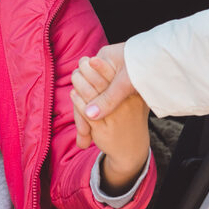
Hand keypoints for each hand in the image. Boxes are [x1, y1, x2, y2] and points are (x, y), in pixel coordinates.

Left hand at [72, 55, 150, 184]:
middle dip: (87, 70)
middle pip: (100, 81)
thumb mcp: (131, 100)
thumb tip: (97, 62)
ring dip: (79, 82)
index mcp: (133, 95)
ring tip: (76, 76)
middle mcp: (125, 105)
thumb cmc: (129, 119)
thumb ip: (119, 84)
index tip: (91, 59)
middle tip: (82, 64)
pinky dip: (76, 99)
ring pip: (89, 94)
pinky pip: (84, 109)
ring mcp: (113, 116)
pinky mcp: (102, 127)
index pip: (115, 75)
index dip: (101, 65)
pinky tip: (75, 94)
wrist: (131, 148)